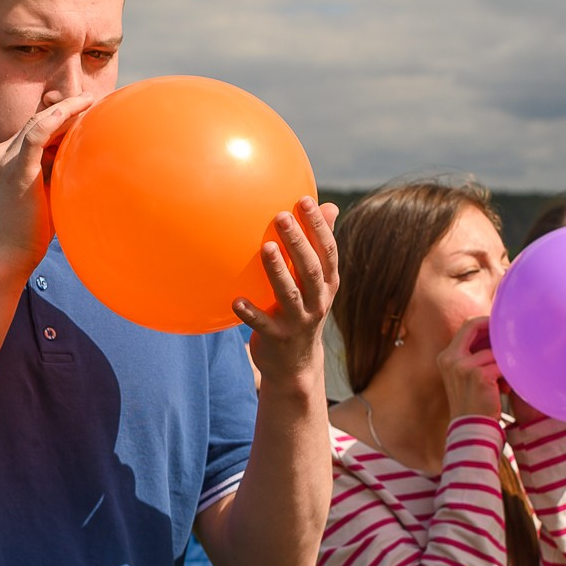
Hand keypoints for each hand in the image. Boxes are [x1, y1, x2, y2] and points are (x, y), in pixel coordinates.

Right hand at [0, 90, 97, 284]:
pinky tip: (79, 108)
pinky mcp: (14, 170)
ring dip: (66, 111)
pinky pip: (38, 132)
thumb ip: (51, 178)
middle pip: (33, 122)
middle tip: (90, 101)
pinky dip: (59, 117)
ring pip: (37, 122)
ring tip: (90, 102)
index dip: (56, 120)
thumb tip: (81, 166)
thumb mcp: (39, 198)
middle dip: (63, 110)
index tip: (81, 116)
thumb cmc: (26, 237)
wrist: (4, 259)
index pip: (29, 131)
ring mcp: (2, 160)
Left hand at [234, 199, 338, 389]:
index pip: (327, 251)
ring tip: (266, 247)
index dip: (318, 226)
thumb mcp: (316, 282)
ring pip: (289, 294)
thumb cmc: (302, 311)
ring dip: (278, 271)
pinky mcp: (277, 338)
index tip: (304, 200)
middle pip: (310, 269)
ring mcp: (298, 322)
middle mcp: (317, 302)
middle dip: (298, 242)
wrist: (295, 365)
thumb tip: (330, 205)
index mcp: (327, 284)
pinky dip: (250, 313)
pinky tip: (235, 300)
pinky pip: (262, 324)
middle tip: (281, 216)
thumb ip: (319, 246)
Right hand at [437, 316, 505, 422]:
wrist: (472, 427)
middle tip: (508, 339)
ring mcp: (463, 366)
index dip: (484, 323)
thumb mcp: (466, 375)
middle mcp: (450, 358)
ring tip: (503, 382)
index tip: (500, 328)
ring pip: (494, 351)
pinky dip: (507, 376)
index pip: (466, 326)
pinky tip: (505, 389)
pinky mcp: (479, 376)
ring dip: (503, 363)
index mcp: (446, 357)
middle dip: (494, 330)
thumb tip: (496, 336)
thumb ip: (475, 354)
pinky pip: (501, 365)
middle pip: (474, 327)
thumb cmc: (473, 402)